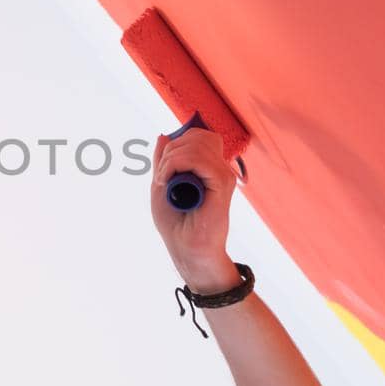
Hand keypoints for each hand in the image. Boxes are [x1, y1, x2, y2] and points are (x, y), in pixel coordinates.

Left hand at [149, 128, 242, 292]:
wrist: (186, 249)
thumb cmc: (176, 223)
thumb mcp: (162, 184)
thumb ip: (164, 160)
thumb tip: (164, 135)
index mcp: (208, 168)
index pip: (197, 137)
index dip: (176, 145)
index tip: (162, 169)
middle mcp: (219, 169)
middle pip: (197, 136)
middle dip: (171, 150)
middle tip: (161, 175)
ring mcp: (223, 175)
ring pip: (197, 144)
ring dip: (171, 158)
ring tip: (163, 180)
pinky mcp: (223, 184)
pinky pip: (199, 159)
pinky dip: (176, 164)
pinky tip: (167, 181)